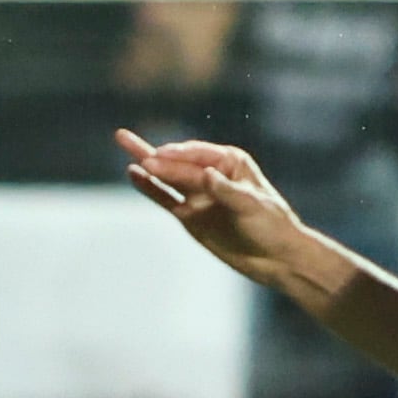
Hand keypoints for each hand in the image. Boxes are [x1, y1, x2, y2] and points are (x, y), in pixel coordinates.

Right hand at [118, 128, 314, 289]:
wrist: (275, 257)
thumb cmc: (272, 225)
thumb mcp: (253, 206)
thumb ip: (227, 191)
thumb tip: (207, 175)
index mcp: (230, 162)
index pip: (198, 156)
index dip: (179, 156)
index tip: (160, 157)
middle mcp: (211, 174)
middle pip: (179, 164)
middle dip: (159, 158)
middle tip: (136, 152)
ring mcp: (198, 195)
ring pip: (167, 177)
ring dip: (146, 163)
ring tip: (122, 139)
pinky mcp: (189, 216)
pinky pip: (165, 199)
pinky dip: (150, 188)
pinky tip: (134, 173)